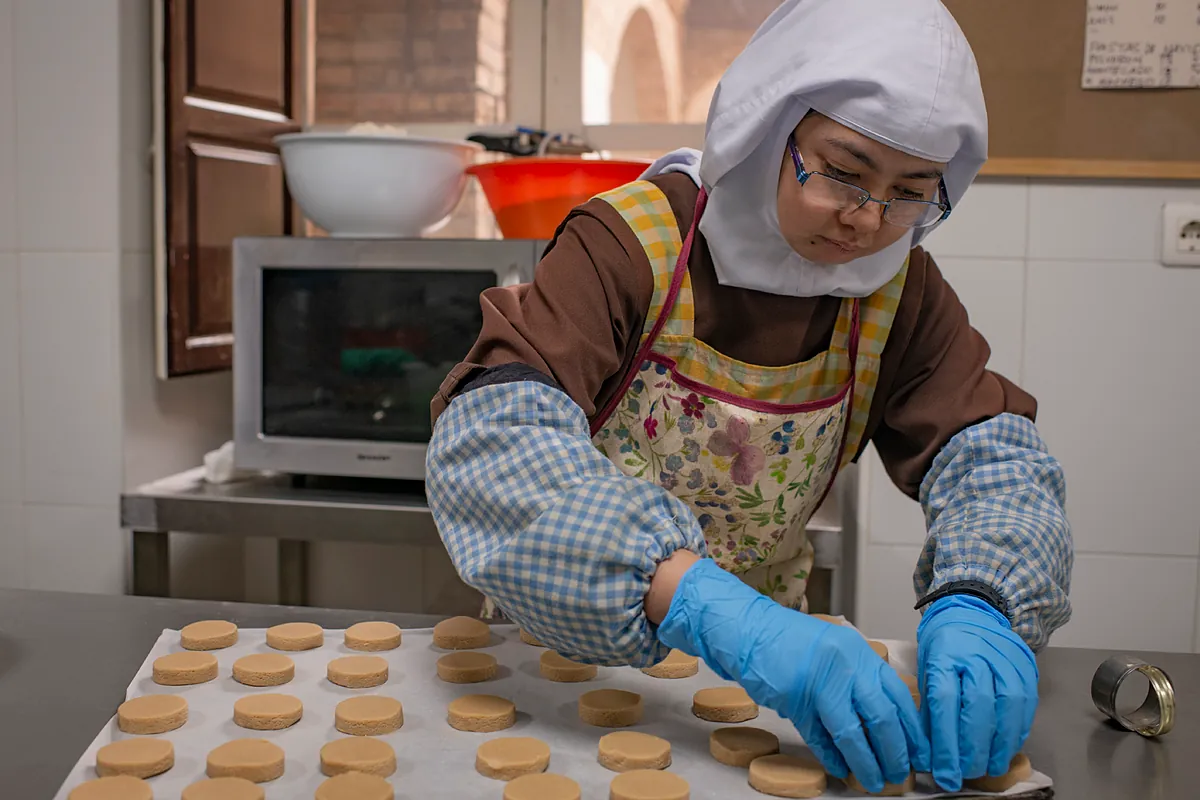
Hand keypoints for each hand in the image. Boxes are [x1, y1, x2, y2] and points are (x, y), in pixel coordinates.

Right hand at [658, 558, 927, 792]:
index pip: (898, 696)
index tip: (921, 754)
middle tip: (900, 774)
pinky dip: (832, 756)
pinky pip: (818, 735)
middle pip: (881, 716)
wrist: (749, 629)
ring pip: (852, 731)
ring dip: (866, 762)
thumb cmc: (791, 642)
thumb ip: (858, 680)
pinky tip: (841, 770)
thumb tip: (885, 725)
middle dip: (895, 752)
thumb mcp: (834, 653)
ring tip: (874, 782)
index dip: (912, 730)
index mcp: (859, 652)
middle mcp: (845, 664)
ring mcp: (819, 680)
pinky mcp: (794, 696)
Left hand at [917, 594, 1037, 790]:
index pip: (945, 701)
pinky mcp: (1026, 666)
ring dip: (999, 745)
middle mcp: (977, 654)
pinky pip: (1026, 704)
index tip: (942, 772)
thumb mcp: (927, 670)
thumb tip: (929, 756)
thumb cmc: (944, 647)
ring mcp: (1005, 658)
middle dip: (972, 748)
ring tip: (988, 769)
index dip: (944, 742)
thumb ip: (930, 710)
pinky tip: (1006, 749)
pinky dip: (1016, 732)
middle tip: (964, 774)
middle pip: (978, 706)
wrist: (973, 612)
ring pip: (1007, 706)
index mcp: (945, 653)